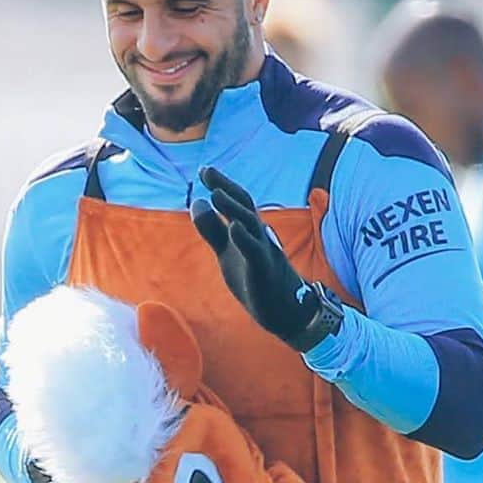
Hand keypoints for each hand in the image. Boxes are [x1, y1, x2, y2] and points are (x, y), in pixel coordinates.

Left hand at [191, 167, 320, 350]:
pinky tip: (233, 227)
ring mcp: (264, 252)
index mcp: (250, 231)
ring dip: (233, 209)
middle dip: (227, 187)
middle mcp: (259, 237)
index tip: (204, 171)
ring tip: (216, 194)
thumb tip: (197, 202)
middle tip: (207, 171)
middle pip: (245, 205)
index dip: (222, 185)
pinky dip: (245, 239)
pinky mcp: (265, 271)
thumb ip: (212, 229)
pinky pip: (256, 252)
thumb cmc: (255, 278)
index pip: (237, 202)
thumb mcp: (227, 252)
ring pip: (251, 225)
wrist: (284, 311)